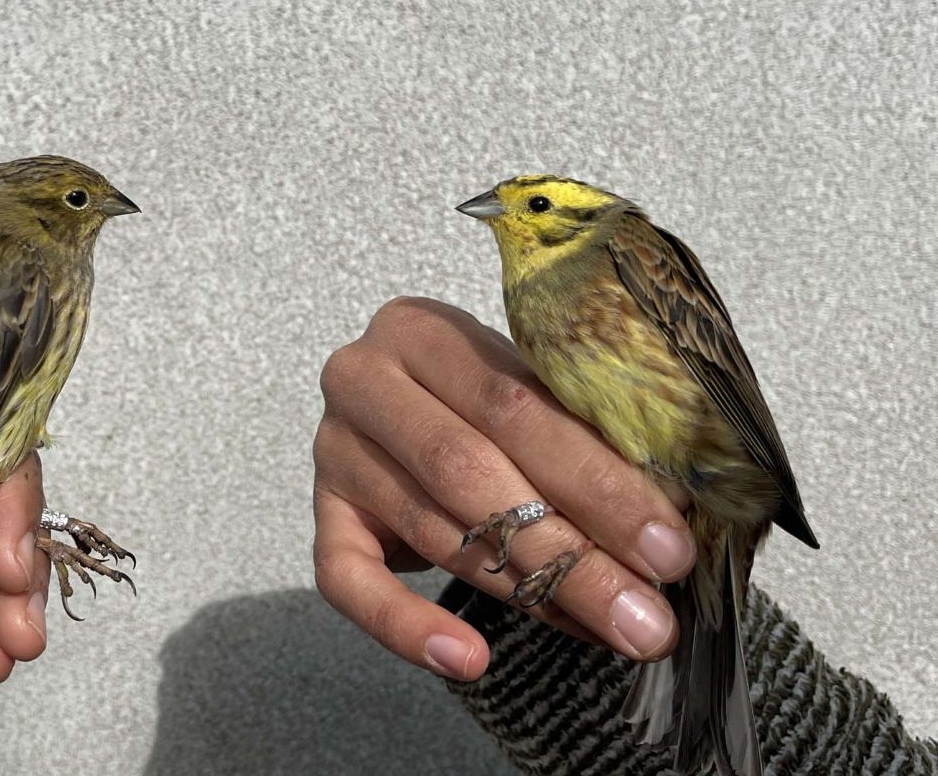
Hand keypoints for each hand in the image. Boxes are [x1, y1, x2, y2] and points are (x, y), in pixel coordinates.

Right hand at [312, 297, 695, 679]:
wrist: (401, 405)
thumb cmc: (480, 401)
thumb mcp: (526, 390)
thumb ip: (580, 440)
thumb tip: (667, 525)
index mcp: (421, 330)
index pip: (512, 404)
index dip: (595, 478)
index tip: (668, 545)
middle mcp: (362, 380)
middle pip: (469, 469)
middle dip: (568, 548)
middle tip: (643, 613)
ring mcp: (333, 449)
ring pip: (432, 528)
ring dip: (525, 591)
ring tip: (604, 632)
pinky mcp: (320, 516)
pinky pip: (347, 581)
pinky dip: (405, 625)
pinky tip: (467, 658)